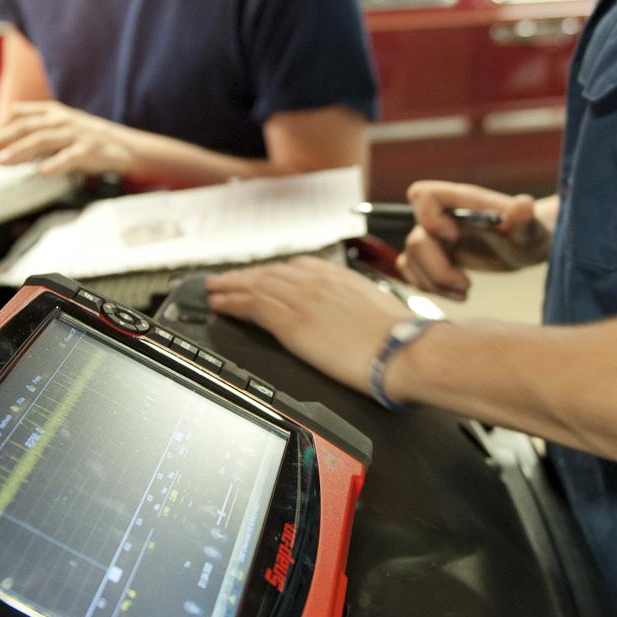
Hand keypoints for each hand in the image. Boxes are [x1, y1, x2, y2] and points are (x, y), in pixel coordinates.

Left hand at [0, 101, 138, 177]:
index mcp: (54, 112)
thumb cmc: (88, 139)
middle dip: (2, 141)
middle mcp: (63, 120)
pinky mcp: (90, 150)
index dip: (1, 127)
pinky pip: (71, 157)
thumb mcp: (59, 126)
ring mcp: (77, 134)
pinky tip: (42, 172)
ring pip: (43, 140)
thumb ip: (31, 126)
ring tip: (2, 163)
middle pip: (27, 128)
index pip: (21, 116)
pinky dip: (56, 164)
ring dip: (20, 151)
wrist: (126, 147)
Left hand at [206, 256, 428, 396]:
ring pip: (255, 285)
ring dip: (231, 286)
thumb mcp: (380, 311)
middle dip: (246, 275)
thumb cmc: (401, 339)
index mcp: (340, 278)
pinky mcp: (290, 321)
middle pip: (272, 273)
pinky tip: (218, 304)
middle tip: (226, 278)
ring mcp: (302, 299)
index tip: (263, 275)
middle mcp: (317, 282)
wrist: (402, 350)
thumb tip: (355, 320)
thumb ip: (358, 309)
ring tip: (214, 289)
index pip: (299, 267)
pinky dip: (231, 302)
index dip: (275, 271)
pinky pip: (250, 305)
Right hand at [398, 181, 551, 298]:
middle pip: (416, 239)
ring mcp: (435, 238)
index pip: (425, 195)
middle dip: (437, 268)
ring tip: (465, 291)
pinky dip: (430, 287)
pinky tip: (457, 293)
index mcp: (462, 202)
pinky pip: (412, 272)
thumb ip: (523, 218)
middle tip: (466, 285)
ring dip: (434, 282)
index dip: (430, 217)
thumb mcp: (530, 230)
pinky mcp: (433, 257)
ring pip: (410, 259)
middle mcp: (443, 217)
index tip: (453, 237)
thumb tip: (523, 204)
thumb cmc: (528, 233)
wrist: (525, 248)